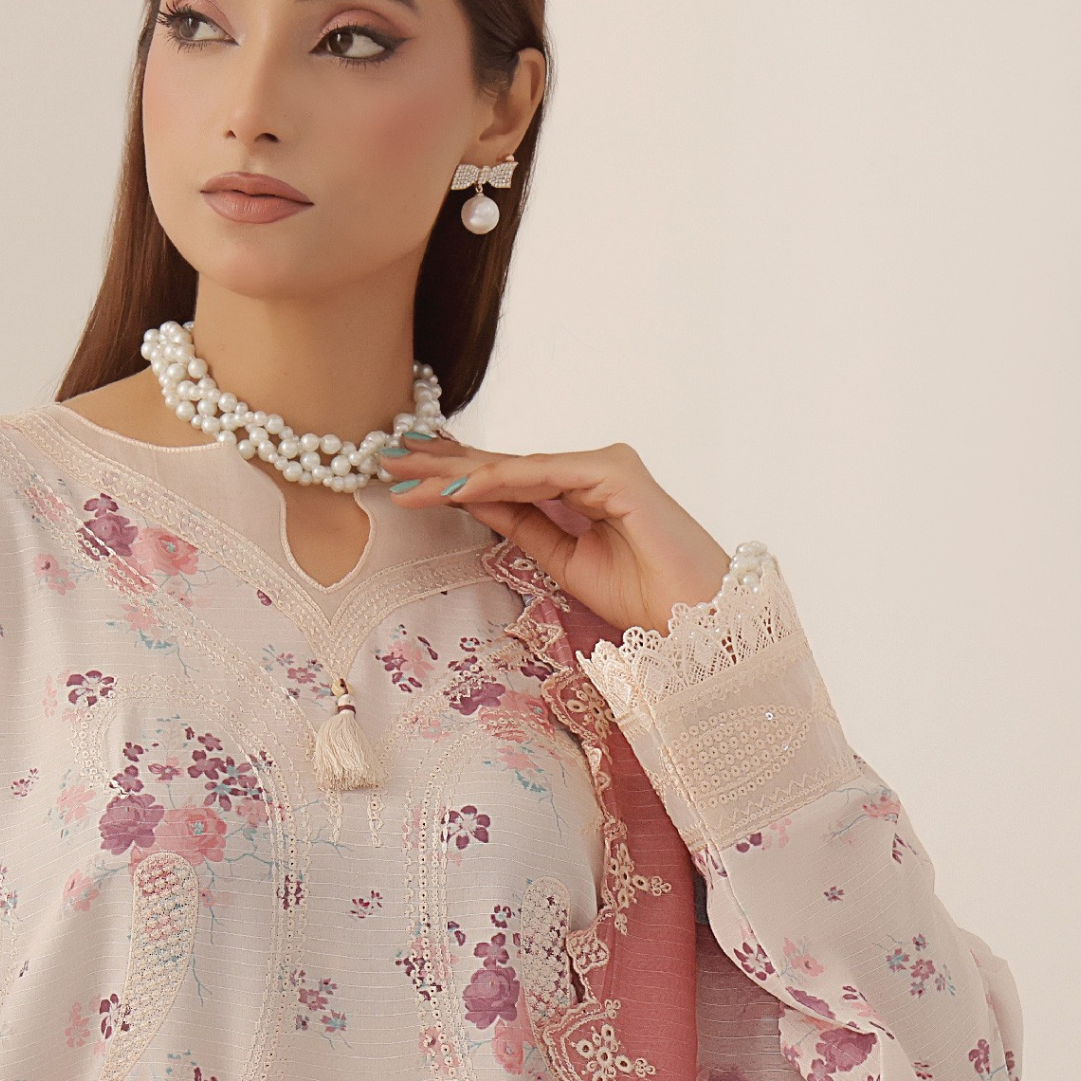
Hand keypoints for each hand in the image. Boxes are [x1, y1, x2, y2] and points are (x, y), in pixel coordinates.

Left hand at [385, 431, 730, 638]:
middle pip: (504, 464)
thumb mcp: (561, 562)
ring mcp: (605, 464)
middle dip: (442, 462)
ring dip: (457, 473)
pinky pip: (542, 476)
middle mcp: (592, 467)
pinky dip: (496, 482)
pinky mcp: (616, 473)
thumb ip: (521, 527)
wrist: (695, 623)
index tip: (403, 477)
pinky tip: (455, 488)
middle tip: (384, 457)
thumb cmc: (642, 598)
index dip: (454, 475)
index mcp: (581, 488)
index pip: (507, 478)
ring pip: (516, 467)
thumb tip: (468, 500)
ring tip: (405, 477)